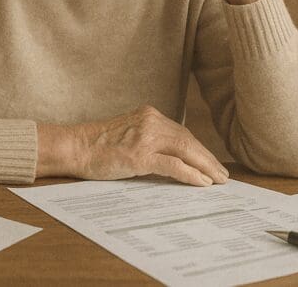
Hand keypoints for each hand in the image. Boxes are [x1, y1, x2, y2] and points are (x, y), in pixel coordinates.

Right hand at [38, 105, 229, 185]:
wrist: (75, 147)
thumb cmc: (97, 145)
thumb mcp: (128, 134)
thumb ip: (149, 139)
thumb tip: (173, 159)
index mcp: (149, 115)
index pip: (182, 132)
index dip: (199, 149)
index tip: (211, 162)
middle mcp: (151, 121)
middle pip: (188, 140)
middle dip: (207, 159)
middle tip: (222, 175)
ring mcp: (146, 137)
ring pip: (186, 150)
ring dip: (205, 167)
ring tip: (217, 181)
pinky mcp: (140, 155)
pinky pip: (173, 165)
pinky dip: (190, 174)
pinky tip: (202, 183)